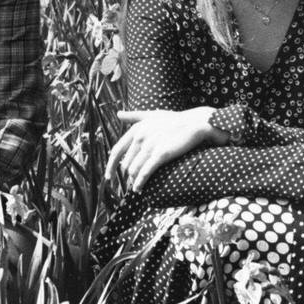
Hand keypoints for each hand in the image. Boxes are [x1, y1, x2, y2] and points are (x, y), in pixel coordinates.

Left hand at [104, 107, 225, 191]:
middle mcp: (140, 136)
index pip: (117, 151)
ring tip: (137, 187)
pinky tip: (138, 189)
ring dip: (134, 181)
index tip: (109, 177)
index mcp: (136, 129)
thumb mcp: (151, 115)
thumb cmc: (174, 120)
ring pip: (134, 169)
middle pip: (126, 163)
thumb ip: (134, 116)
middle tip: (131, 183)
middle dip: (128, 175)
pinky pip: (145, 172)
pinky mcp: (161, 154)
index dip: (111, 166)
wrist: (195, 123)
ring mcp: (150, 145)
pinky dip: (140, 183)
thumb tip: (118, 114)